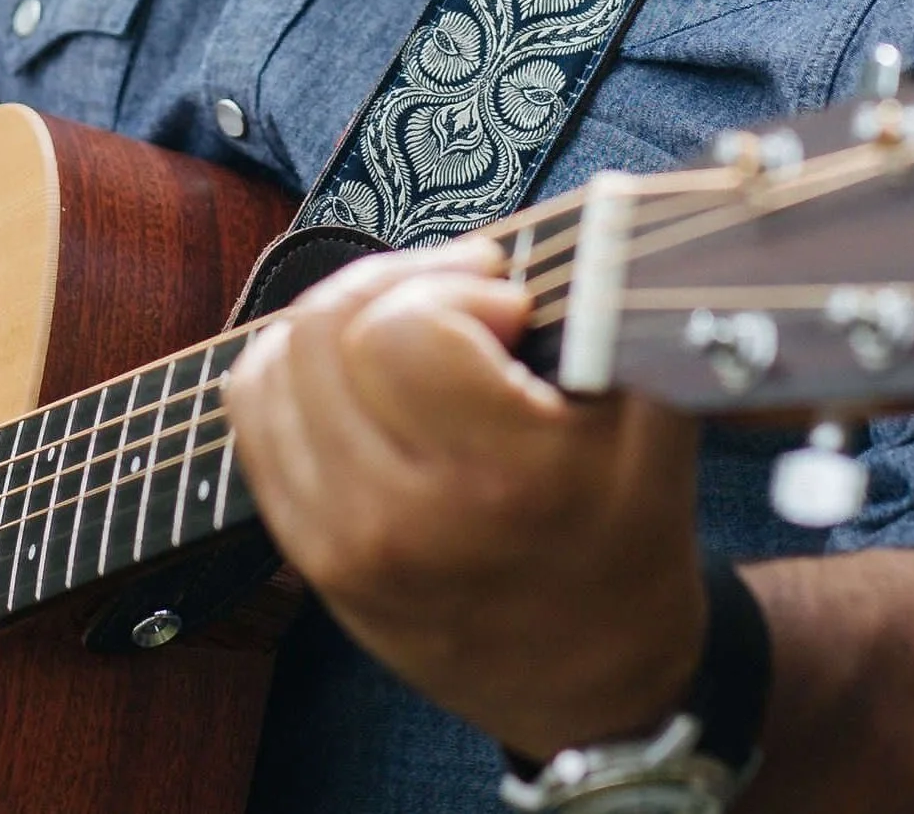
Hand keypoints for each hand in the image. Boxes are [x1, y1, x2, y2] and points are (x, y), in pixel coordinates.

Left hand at [225, 239, 705, 760]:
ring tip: (410, 327)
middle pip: (329, 330)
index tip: (510, 309)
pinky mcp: (310, 556)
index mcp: (500, 483)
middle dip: (398, 281)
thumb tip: (602, 225)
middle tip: (460, 295)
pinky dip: (293, 367)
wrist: (595, 688)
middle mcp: (402, 519)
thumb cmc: (629, 537)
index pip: (408, 327)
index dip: (458, 288)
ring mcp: (342, 543)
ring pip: (280, 362)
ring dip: (343, 316)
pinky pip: (256, 414)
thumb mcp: (657, 427)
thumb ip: (624, 319)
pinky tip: (358, 370)